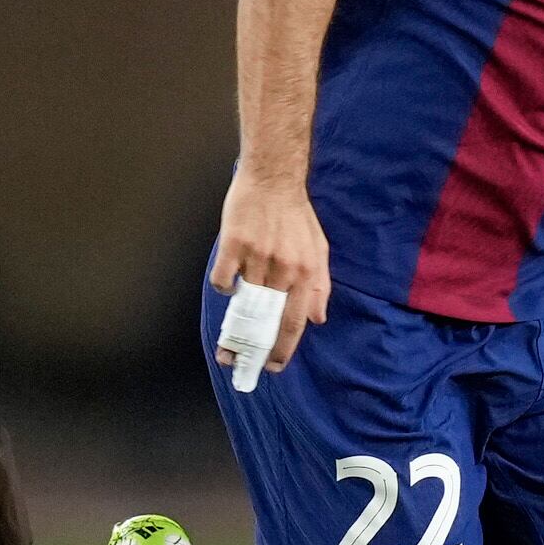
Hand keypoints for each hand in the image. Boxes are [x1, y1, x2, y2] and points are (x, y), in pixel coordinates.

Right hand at [209, 167, 330, 372]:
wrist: (274, 179)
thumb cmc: (296, 216)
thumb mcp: (319, 250)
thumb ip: (320, 286)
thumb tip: (318, 319)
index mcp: (304, 271)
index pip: (294, 320)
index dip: (283, 346)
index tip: (274, 365)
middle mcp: (282, 267)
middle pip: (265, 317)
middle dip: (254, 345)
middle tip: (244, 362)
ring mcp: (257, 256)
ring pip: (242, 300)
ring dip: (236, 319)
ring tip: (229, 335)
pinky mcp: (234, 244)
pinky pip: (223, 279)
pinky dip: (224, 286)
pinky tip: (229, 281)